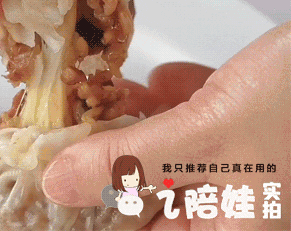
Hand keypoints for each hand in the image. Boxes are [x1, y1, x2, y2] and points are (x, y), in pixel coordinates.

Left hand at [42, 22, 289, 229]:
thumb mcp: (208, 136)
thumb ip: (130, 162)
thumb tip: (57, 183)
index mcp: (229, 230)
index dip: (93, 211)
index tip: (52, 180)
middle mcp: (235, 207)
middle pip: (147, 191)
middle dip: (107, 152)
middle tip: (64, 124)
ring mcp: (240, 164)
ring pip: (165, 149)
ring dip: (136, 119)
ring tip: (102, 89)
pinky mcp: (242, 125)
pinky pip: (193, 120)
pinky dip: (174, 99)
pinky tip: (165, 79)